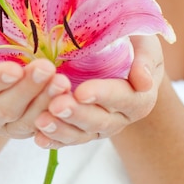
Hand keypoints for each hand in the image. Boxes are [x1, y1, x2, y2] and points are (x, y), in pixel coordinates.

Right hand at [0, 25, 70, 137]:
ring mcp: (7, 126)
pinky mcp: (28, 131)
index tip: (14, 68)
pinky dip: (57, 116)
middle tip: (47, 68)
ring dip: (46, 101)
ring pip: (27, 120)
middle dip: (27, 89)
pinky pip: (44, 129)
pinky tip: (70, 100)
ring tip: (63, 82)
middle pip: (5, 107)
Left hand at [33, 35, 164, 148]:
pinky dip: (53, 141)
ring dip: (61, 129)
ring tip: (41, 121)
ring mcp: (100, 127)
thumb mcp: (144, 43)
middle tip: (56, 105)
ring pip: (82, 134)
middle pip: (100, 121)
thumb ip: (145, 58)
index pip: (123, 98)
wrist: (118, 55)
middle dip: (77, 114)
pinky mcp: (81, 131)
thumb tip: (143, 81)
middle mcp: (121, 117)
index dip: (103, 95)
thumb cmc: (131, 43)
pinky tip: (38, 138)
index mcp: (140, 97)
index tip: (81, 92)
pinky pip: (67, 140)